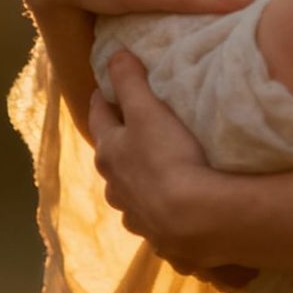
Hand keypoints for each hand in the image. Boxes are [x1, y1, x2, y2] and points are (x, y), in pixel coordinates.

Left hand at [89, 51, 251, 284]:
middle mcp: (115, 187)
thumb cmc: (166, 156)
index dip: (102, 100)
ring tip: (152, 173)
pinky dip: (157, 211)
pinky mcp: (159, 237)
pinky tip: (171, 210)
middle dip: (118, 145)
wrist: (193, 218)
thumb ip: (129, 81)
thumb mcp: (147, 110)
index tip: (104, 88)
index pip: (99, 118)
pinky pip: (153, 220)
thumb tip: (114, 54)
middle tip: (131, 130)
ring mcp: (136, 215)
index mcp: (109, 153)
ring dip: (135, 183)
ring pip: (128, 194)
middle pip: (111, 160)